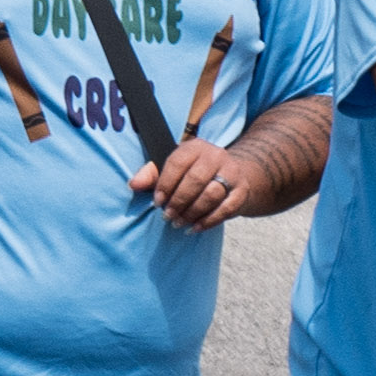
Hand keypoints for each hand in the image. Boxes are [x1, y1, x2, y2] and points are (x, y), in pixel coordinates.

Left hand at [132, 135, 255, 229]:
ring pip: (211, 195)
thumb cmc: (194, 173)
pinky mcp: (242, 191)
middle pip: (196, 180)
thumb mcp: (173, 168)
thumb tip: (133, 184)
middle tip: (167, 216)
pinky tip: (195, 228)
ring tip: (179, 223)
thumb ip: (151, 174)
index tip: (157, 202)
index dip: (165, 184)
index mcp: (196, 146)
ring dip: (192, 212)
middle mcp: (216, 155)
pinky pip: (226, 209)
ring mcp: (232, 173)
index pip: (178, 163)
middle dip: (179, 201)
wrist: (232, 175)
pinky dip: (209, 221)